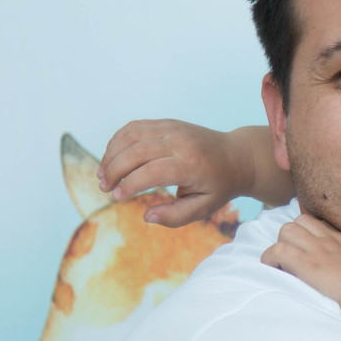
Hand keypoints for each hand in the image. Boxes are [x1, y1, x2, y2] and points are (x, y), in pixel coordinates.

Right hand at [98, 119, 245, 226]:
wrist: (238, 156)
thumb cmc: (220, 186)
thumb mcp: (205, 207)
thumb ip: (177, 216)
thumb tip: (147, 216)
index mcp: (191, 164)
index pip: (152, 171)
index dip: (130, 184)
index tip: (117, 197)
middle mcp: (181, 142)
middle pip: (137, 151)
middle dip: (114, 170)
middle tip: (104, 188)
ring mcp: (173, 128)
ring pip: (132, 135)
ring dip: (111, 154)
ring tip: (103, 175)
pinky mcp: (168, 123)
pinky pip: (136, 127)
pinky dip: (118, 140)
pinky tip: (112, 157)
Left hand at [261, 214, 340, 312]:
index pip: (321, 223)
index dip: (309, 233)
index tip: (307, 247)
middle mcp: (330, 241)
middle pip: (301, 220)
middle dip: (292, 236)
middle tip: (292, 257)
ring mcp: (318, 250)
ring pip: (286, 230)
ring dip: (280, 245)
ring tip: (282, 265)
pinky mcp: (307, 264)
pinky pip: (277, 250)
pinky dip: (270, 259)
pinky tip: (274, 271)